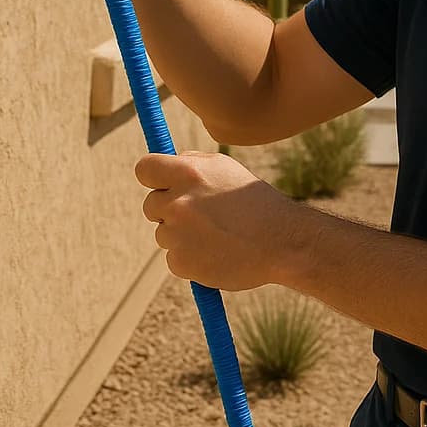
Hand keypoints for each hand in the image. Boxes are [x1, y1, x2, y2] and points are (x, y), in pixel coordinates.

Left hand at [136, 152, 301, 290]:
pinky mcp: (180, 263)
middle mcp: (177, 202)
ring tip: (217, 234)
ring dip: (182, 234)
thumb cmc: (256, 202)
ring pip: (163, 233)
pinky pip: (173, 258)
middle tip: (201, 214)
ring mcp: (177, 235)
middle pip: (150, 204)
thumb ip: (193, 163)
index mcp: (188, 173)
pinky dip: (190, 258)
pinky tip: (217, 252)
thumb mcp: (227, 169)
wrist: (282, 242)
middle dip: (168, 208)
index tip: (160, 183)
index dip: (152, 176)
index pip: (144, 168)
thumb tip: (168, 163)